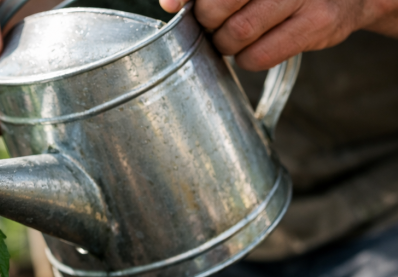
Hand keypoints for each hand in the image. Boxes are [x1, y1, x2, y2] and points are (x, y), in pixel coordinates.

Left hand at [159, 0, 397, 70]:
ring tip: (233, 38)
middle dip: (208, 21)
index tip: (172, 6)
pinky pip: (260, 55)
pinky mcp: (318, 23)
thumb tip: (169, 4)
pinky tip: (253, 50)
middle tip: (216, 23)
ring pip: (238, 32)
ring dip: (226, 44)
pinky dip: (247, 60)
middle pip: (219, 4)